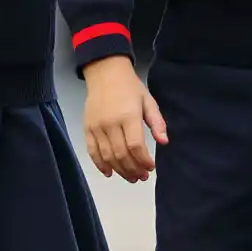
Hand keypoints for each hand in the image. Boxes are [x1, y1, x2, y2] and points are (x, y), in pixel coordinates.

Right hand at [82, 55, 167, 182]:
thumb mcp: (148, 101)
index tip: (150, 167)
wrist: (105, 73)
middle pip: (121, 155)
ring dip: (120, 170)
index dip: (143, 161)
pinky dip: (100, 164)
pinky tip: (109, 172)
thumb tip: (164, 142)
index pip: (135, 146)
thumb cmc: (130, 87)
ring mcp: (97, 127)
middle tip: (141, 176)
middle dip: (133, 169)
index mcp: (128, 116)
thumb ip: (157, 122)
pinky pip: (92, 151)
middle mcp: (111, 123)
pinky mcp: (87, 128)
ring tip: (130, 177)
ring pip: (108, 156)